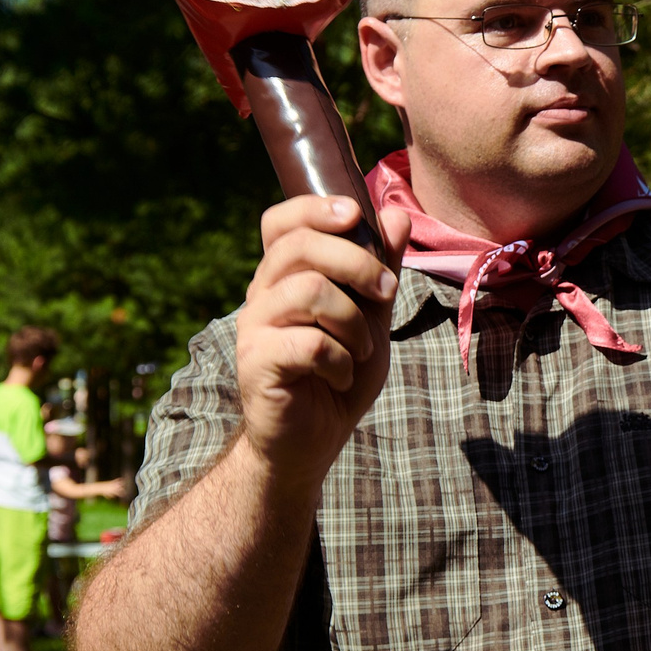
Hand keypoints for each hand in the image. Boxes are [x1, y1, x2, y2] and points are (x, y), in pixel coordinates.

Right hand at [236, 196, 411, 488]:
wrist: (313, 442)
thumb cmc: (339, 376)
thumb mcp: (372, 317)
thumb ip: (381, 269)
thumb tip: (396, 215)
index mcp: (285, 277)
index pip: (281, 222)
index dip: (314, 208)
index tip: (355, 214)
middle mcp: (262, 295)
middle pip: (299, 247)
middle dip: (358, 263)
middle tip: (386, 293)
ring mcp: (254, 328)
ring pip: (308, 291)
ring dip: (353, 322)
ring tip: (362, 350)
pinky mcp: (256, 363)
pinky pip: (309, 343)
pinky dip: (340, 360)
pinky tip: (341, 376)